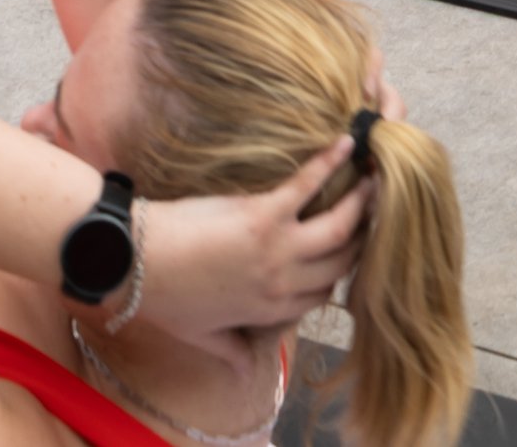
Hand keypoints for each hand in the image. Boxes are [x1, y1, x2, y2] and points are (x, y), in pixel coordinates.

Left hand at [112, 150, 376, 346]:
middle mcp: (283, 281)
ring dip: (361, 201)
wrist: (139, 264)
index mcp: (271, 309)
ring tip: (375, 176)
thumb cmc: (167, 299)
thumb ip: (233, 353)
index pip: (323, 293)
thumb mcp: (204, 336)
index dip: (343, 272)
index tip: (354, 249)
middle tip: (377, 206)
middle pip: (341, 261)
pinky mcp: (263, 214)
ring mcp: (277, 247)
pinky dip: (329, 161)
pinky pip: (307, 184)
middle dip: (365, 235)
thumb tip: (248, 376)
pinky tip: (344, 141)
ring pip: (338, 226)